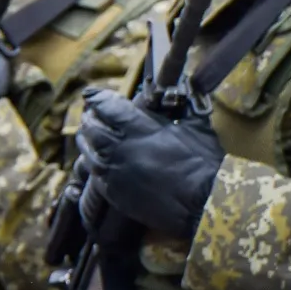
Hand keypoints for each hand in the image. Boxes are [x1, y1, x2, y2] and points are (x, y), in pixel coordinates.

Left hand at [76, 88, 223, 239]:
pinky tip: (95, 161)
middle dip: (89, 118)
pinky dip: (92, 164)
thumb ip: (186, 107)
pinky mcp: (113, 193)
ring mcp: (113, 172)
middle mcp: (120, 149)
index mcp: (140, 129)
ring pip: (88, 152)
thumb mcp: (197, 128)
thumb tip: (185, 87)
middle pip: (92, 128)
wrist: (203, 202)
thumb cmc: (204, 164)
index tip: (90, 93)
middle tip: (89, 114)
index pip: (108, 107)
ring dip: (86, 141)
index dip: (96, 98)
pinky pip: (93, 175)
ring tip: (87, 135)